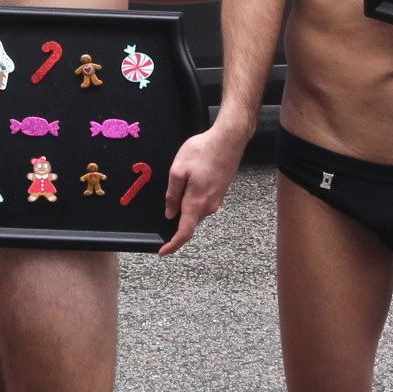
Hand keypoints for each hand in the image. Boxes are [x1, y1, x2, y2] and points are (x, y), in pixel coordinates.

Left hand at [158, 118, 249, 254]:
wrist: (229, 139)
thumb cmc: (203, 151)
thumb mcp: (179, 170)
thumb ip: (172, 194)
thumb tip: (170, 213)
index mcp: (197, 203)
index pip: (184, 232)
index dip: (173, 245)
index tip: (162, 252)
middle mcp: (209, 206)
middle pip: (190, 222)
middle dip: (176, 223)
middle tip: (165, 212)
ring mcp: (216, 200)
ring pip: (196, 212)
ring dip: (185, 208)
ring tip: (178, 188)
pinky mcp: (220, 192)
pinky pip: (203, 203)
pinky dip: (193, 201)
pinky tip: (189, 184)